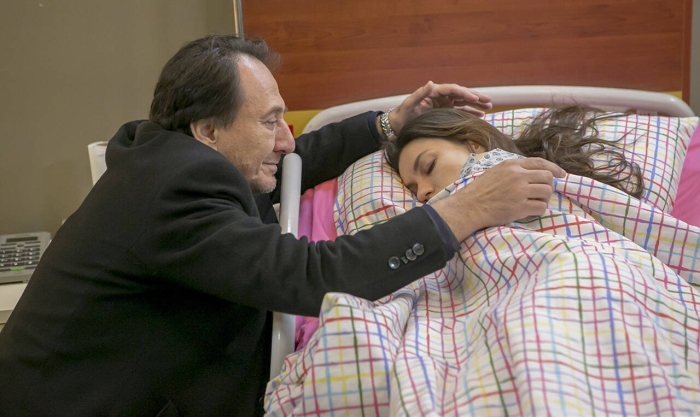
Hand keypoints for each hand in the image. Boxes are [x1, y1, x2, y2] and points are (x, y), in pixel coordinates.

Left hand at [390, 81, 492, 133]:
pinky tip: (480, 116)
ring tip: (489, 107)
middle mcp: (441, 96)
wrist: (399, 125)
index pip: (453, 90)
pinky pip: (460, 111)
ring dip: (476, 105)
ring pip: (464, 102)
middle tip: (489, 101)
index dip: (465, 93)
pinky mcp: (445, 112)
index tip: (475, 98)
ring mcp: (444, 104)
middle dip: (476, 97)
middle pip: (462, 94)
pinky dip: (470, 113)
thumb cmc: (403, 115)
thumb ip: (419, 93)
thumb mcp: (409, 104)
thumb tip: (430, 82)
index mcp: (435, 91)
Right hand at [430, 158, 565, 241]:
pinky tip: (529, 211)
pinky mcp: (520, 207)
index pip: (540, 163)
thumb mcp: (496, 171)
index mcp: (512, 165)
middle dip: (548, 185)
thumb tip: (534, 172)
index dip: (554, 168)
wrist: (470, 206)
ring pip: (547, 192)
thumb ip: (514, 169)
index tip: (561, 174)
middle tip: (541, 193)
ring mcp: (520, 192)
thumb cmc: (481, 190)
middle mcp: (518, 176)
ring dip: (544, 198)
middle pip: (547, 177)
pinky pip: (541, 207)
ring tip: (534, 202)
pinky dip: (538, 210)